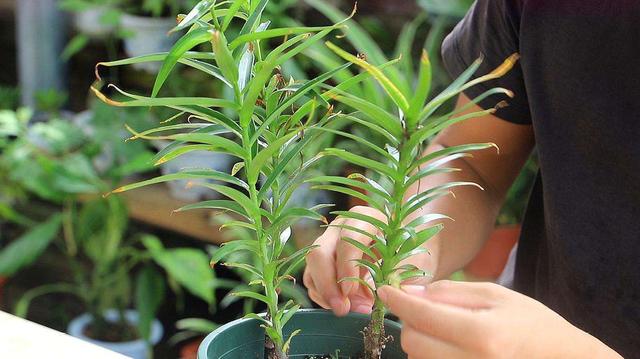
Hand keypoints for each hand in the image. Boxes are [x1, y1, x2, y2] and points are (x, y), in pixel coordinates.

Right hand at [303, 206, 432, 315]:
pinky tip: (343, 306)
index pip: (347, 239)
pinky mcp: (324, 260)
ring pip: (311, 267)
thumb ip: (397, 277)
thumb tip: (382, 295)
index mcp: (365, 219)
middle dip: (327, 284)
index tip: (351, 292)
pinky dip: (323, 296)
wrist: (409, 250)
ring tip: (347, 311)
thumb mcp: (412, 262)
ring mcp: (329, 242)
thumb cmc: (412, 253)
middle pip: (319, 252)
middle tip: (342, 309)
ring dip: (325, 293)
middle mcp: (341, 227)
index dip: (346, 266)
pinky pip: (312, 279)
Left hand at [378, 281, 621, 358]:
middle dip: (410, 321)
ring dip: (419, 340)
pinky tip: (446, 344)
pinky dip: (431, 354)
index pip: (422, 315)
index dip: (398, 300)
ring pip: (419, 358)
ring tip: (442, 328)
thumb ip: (451, 293)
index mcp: (480, 334)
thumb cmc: (533, 324)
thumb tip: (411, 290)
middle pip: (413, 342)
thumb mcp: (496, 296)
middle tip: (422, 309)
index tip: (385, 289)